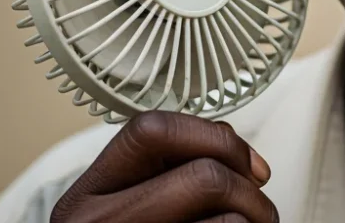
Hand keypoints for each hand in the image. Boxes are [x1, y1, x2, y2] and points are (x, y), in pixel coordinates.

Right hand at [50, 111, 277, 222]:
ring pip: (227, 219)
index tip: (249, 165)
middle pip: (205, 176)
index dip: (212, 136)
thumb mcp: (131, 207)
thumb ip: (170, 170)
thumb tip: (238, 154)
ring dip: (258, 222)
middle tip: (260, 213)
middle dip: (250, 191)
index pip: (151, 130)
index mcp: (84, 198)